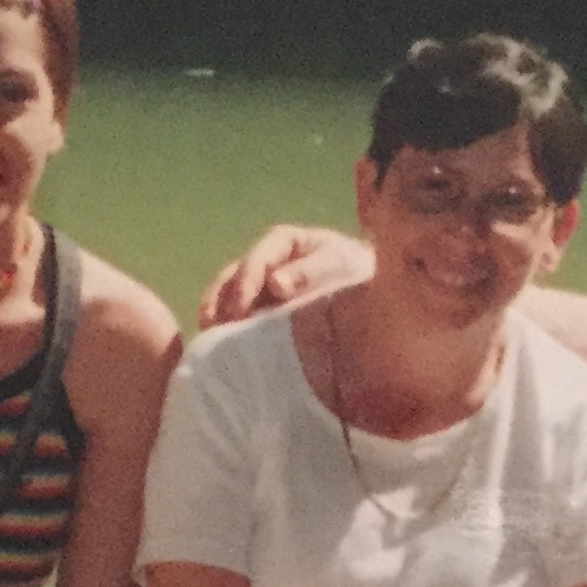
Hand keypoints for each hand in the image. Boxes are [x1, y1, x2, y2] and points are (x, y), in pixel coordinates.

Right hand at [198, 225, 370, 329]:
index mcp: (286, 242)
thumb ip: (309, 272)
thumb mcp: (340, 265)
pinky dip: (224, 327)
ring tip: (209, 336)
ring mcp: (261, 286)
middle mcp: (267, 261)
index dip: (247, 280)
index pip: (259, 257)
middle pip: (234, 275)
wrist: (377, 297)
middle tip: (217, 325)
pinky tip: (218, 344)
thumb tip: (275, 284)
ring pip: (227, 293)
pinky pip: (234, 314)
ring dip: (216, 313)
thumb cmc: (358, 275)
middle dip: (224, 299)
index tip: (241, 308)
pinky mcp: (260, 310)